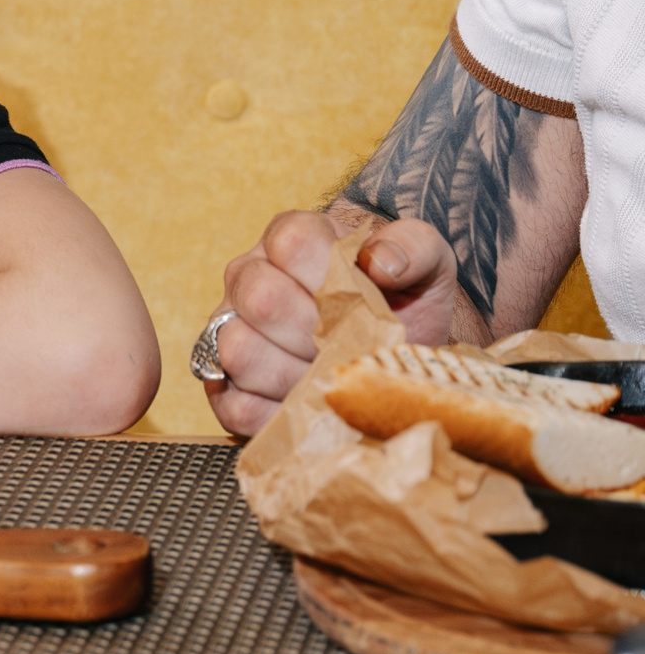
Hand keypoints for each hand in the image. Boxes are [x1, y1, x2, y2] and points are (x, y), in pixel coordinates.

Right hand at [205, 209, 458, 434]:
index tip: (368, 296)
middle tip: (353, 344)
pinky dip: (278, 413)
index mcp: (290, 240)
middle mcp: (248, 279)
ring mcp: (228, 333)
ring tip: (332, 374)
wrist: (398, 351)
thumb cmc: (405, 301)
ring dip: (297, 374)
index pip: (292, 244)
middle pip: (262, 300)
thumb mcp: (427, 264)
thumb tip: (380, 264)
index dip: (333, 276)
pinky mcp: (226, 390)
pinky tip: (311, 404)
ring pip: (240, 352)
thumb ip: (413, 246)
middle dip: (320, 332)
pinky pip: (236, 406)